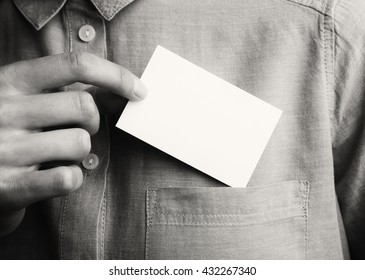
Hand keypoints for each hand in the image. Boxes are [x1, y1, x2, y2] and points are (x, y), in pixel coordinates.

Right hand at [0, 52, 146, 235]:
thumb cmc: (12, 133)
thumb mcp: (28, 101)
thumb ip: (68, 93)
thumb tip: (126, 90)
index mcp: (10, 81)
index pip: (74, 65)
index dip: (115, 75)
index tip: (139, 90)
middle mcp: (4, 110)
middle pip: (84, 107)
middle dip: (93, 122)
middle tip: (78, 129)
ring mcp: (4, 149)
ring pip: (80, 143)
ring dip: (80, 153)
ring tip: (57, 155)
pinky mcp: (9, 187)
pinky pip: (68, 178)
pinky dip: (73, 178)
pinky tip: (56, 175)